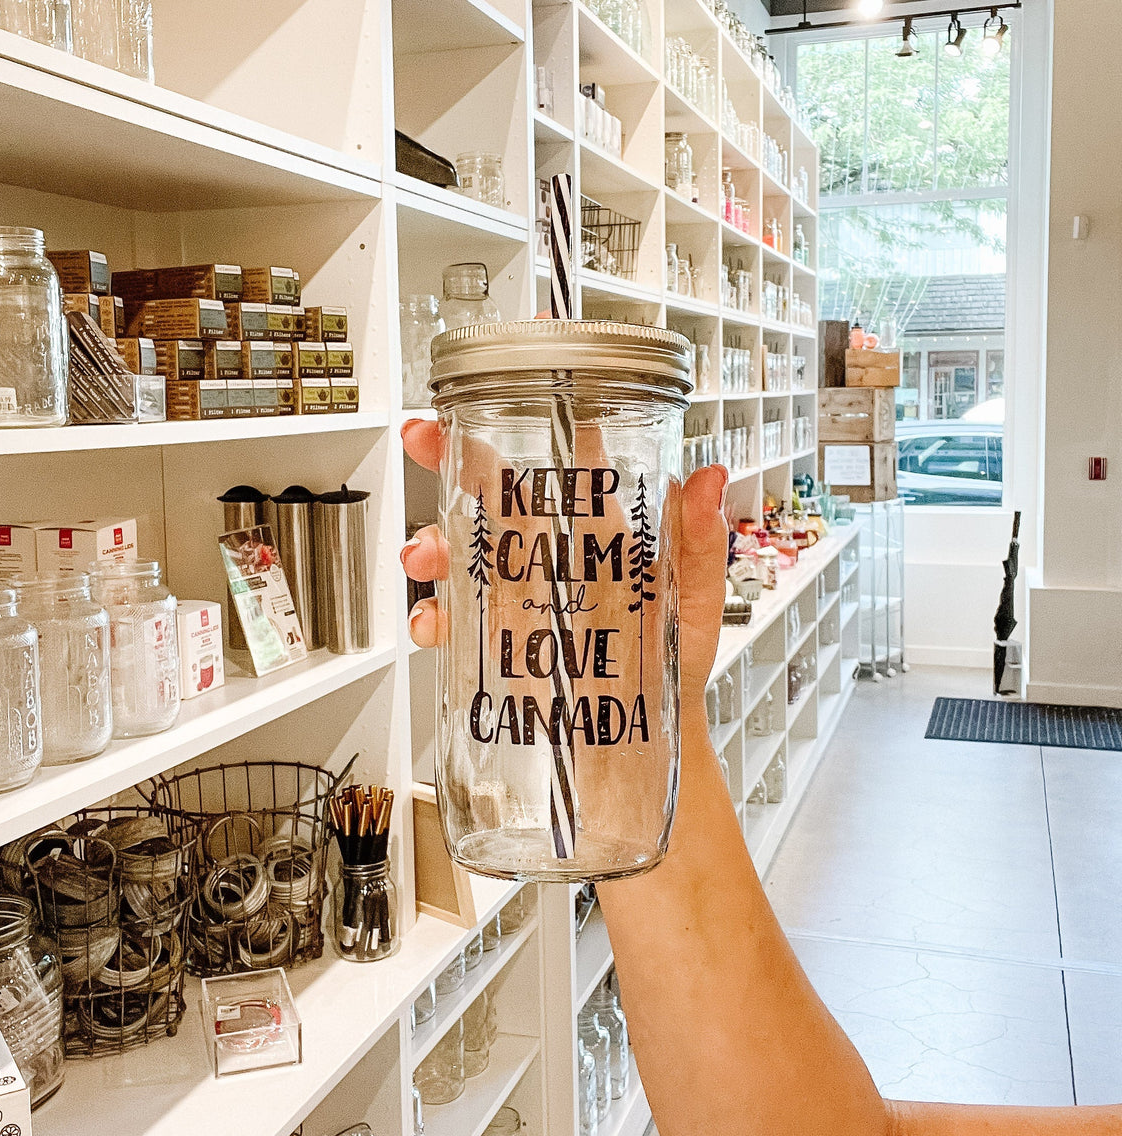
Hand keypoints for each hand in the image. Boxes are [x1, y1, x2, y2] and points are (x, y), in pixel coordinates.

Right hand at [399, 418, 729, 706]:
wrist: (650, 728)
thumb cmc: (675, 658)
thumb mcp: (694, 596)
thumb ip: (700, 542)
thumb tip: (712, 479)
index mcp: (591, 531)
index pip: (551, 467)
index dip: (519, 429)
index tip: (490, 406)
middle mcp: (547, 556)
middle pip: (487, 496)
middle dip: (448, 463)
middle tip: (424, 443)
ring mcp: (516, 596)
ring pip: (459, 554)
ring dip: (432, 544)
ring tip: (425, 556)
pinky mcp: (497, 640)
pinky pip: (453, 621)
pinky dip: (433, 618)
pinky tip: (434, 623)